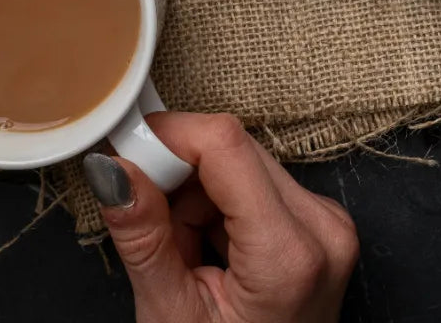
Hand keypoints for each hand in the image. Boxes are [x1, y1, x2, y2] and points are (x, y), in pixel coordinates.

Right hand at [84, 113, 358, 322]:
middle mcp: (323, 227)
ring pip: (241, 162)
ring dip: (196, 193)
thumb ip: (143, 236)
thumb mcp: (171, 316)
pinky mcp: (321, 223)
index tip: (124, 154)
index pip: (224, 144)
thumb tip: (112, 166)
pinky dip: (219, 205)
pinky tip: (208, 250)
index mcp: (290, 254)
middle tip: (147, 221)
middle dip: (177, 174)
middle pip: (233, 150)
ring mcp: (328, 223)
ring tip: (183, 253)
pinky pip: (257, 182)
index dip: (167, 137)